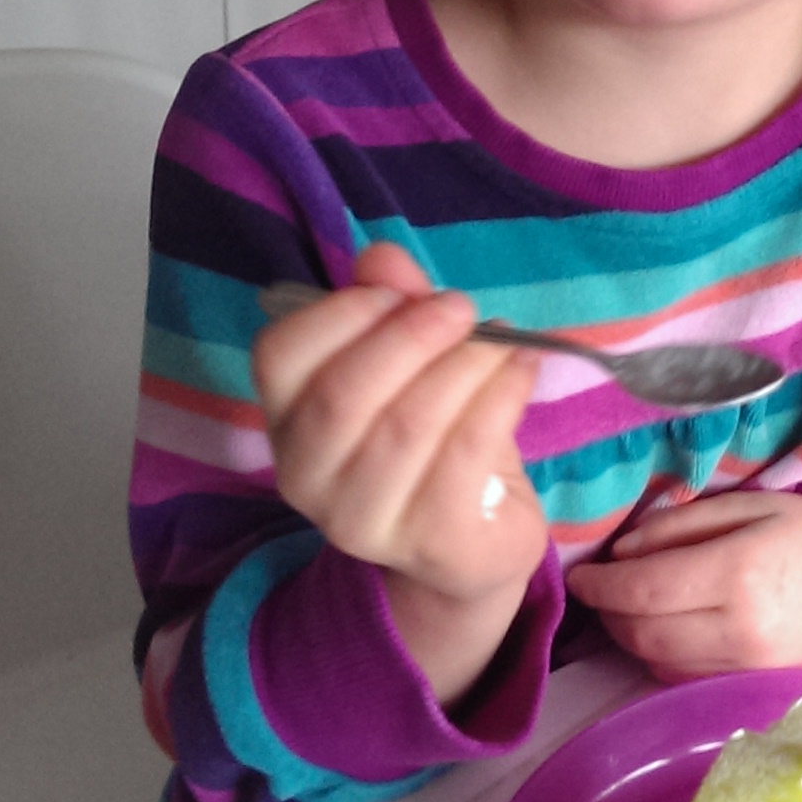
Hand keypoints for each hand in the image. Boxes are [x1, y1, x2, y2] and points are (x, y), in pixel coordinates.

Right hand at [251, 243, 548, 702]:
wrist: (470, 544)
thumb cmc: (432, 439)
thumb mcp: (410, 364)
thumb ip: (391, 305)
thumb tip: (383, 257)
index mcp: (286, 421)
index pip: (279, 356)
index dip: (339, 313)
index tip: (399, 293)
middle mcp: (307, 477)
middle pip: (343, 393)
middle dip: (410, 336)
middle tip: (461, 307)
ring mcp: (364, 521)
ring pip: (408, 425)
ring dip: (465, 367)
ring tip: (504, 341)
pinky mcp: (432, 544)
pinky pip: (465, 455)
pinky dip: (500, 399)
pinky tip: (522, 371)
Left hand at [567, 490, 801, 680]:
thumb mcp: (747, 506)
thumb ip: (680, 527)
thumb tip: (622, 554)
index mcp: (738, 572)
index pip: (644, 590)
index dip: (601, 586)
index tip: (581, 576)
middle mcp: (740, 629)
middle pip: (644, 634)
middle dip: (611, 613)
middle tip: (601, 590)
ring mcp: (748, 667)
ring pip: (659, 663)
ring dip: (631, 638)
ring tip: (629, 609)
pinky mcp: (754, 688)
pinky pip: (686, 679)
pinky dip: (662, 658)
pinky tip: (666, 631)